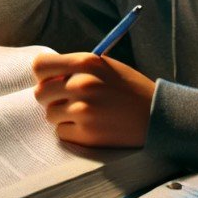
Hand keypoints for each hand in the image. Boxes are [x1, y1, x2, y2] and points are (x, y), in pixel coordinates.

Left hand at [32, 52, 155, 147]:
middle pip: (40, 93)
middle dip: (50, 97)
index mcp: (86, 63)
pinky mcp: (88, 134)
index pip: (40, 65)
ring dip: (62, 115)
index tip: (50, 80)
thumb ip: (75, 69)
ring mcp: (84, 111)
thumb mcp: (104, 67)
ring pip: (50, 114)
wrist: (157, 115)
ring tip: (84, 113)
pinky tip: (91, 125)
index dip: (42, 74)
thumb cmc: (128, 88)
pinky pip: (61, 132)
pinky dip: (72, 131)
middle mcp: (82, 85)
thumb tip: (44, 78)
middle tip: (67, 100)